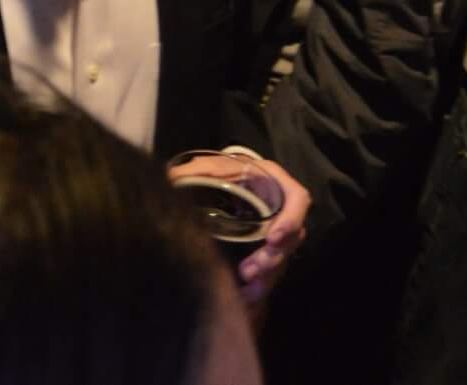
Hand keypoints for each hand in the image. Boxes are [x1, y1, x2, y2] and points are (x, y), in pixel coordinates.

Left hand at [169, 151, 309, 309]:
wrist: (222, 184)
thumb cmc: (220, 172)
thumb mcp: (209, 168)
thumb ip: (195, 172)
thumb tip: (169, 180)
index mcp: (274, 183)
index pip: (297, 199)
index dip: (290, 220)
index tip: (272, 239)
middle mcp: (282, 209)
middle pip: (291, 238)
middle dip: (271, 259)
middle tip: (247, 273)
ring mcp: (277, 232)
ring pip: (282, 259)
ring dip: (265, 278)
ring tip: (245, 290)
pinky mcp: (268, 250)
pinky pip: (271, 271)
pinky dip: (259, 286)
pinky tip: (244, 297)